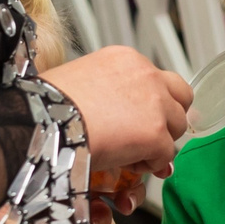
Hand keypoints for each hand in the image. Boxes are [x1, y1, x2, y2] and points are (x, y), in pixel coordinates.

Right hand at [46, 47, 191, 181]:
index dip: (152, 103)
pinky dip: (151, 164)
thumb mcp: (79, 81)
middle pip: (180, 96)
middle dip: (169, 117)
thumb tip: (112, 112)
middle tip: (149, 136)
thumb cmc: (47, 106)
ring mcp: (154, 103)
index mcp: (125, 58)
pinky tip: (128, 164)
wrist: (44, 123)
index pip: (156, 78)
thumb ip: (106, 90)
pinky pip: (166, 155)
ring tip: (134, 154)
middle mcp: (145, 74)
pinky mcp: (155, 133)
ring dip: (160, 142)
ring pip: (177, 126)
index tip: (139, 119)